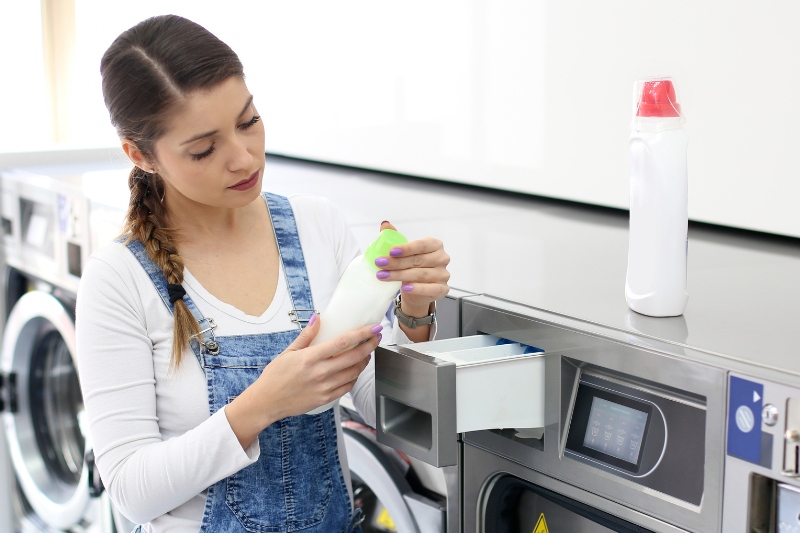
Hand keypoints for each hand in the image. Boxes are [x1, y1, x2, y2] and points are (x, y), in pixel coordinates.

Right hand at [226, 314, 379, 447]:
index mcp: (310, 358)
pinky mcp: (326, 399)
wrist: (267, 402)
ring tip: (366, 352)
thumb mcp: (288, 352)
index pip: (343, 342)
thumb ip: (306, 335)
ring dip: (364, 361)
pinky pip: (347, 386)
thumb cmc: (275, 376)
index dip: (362, 334)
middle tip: (375, 338)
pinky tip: (354, 370)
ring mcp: (324, 387)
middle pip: (354, 357)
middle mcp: (320, 373)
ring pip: (354, 372)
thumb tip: (317, 318)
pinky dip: (355, 376)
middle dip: (370, 345)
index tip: (373, 328)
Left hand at [375, 221, 449, 318]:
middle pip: (418, 260)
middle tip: (380, 263)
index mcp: (435, 245)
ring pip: (420, 274)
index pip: (421, 245)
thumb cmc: (411, 267)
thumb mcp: (404, 252)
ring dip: (400, 275)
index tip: (390, 251)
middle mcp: (442, 258)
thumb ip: (395, 237)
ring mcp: (443, 274)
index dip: (406, 248)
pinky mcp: (442, 289)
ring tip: (383, 275)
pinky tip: (405, 288)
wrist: (417, 291)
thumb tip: (385, 224)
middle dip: (397, 262)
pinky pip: (430, 289)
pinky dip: (417, 288)